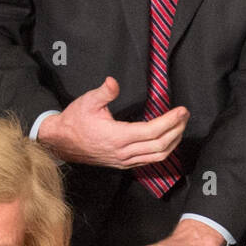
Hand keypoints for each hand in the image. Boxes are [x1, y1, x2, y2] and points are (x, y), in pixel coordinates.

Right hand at [39, 76, 187, 168]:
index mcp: (117, 137)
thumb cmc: (74, 121)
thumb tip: (113, 81)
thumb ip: (104, 92)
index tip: (181, 110)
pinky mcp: (123, 164)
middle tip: (185, 116)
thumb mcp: (87, 101)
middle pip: (160, 145)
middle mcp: (123, 152)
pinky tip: (168, 141)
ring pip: (157, 157)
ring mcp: (124, 160)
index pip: (152, 131)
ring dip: (173, 142)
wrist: (60, 142)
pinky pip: (149, 161)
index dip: (170, 121)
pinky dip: (163, 151)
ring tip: (181, 127)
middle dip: (176, 130)